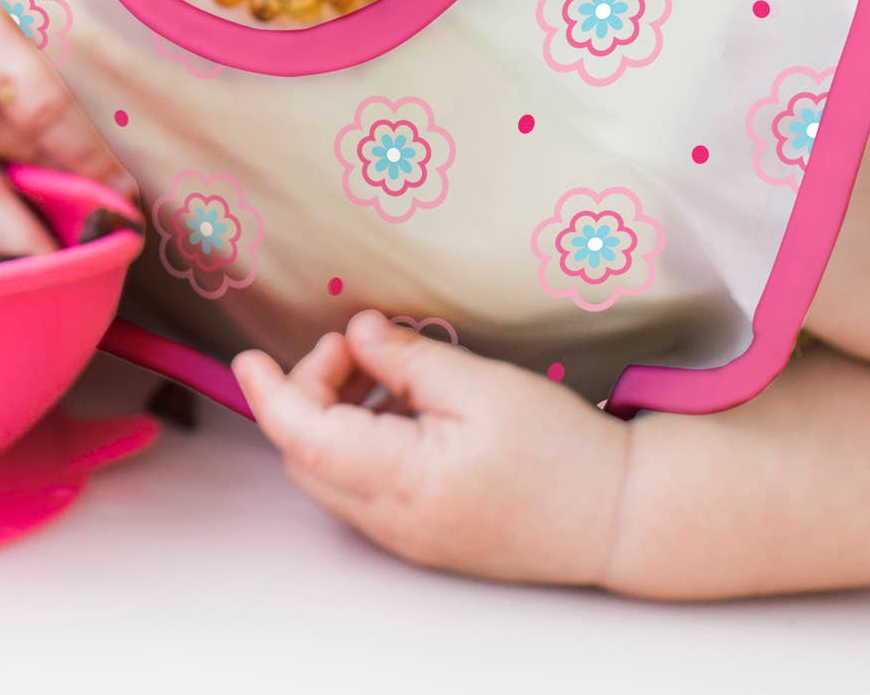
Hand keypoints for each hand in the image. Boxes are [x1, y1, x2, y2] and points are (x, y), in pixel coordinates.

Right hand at [0, 0, 140, 266]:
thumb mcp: (10, 35)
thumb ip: (44, 104)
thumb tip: (100, 183)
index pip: (42, 116)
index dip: (88, 162)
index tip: (125, 200)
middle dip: (51, 246)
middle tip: (99, 265)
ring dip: (17, 265)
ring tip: (66, 281)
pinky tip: (16, 268)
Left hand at [231, 310, 633, 587]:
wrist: (623, 517)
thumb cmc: (560, 449)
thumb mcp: (480, 384)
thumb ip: (408, 359)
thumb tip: (356, 333)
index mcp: (405, 482)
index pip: (304, 439)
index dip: (269, 394)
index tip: (246, 356)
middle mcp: (395, 523)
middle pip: (308, 457)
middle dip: (310, 393)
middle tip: (355, 348)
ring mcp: (410, 538)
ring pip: (333, 474)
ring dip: (337, 417)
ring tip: (386, 369)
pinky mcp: (427, 537)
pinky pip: (366, 489)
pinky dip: (363, 441)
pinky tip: (404, 406)